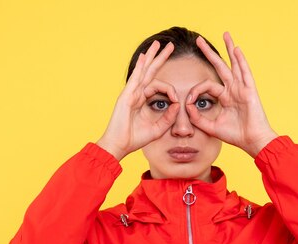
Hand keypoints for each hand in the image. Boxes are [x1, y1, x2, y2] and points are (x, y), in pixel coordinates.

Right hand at [97, 41, 179, 160]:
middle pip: (150, 72)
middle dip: (160, 58)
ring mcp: (130, 93)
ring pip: (143, 71)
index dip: (170, 91)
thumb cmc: (134, 139)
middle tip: (170, 46)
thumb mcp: (157, 129)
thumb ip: (168, 118)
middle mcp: (136, 94)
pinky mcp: (127, 96)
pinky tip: (145, 56)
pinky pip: (136, 78)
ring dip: (152, 57)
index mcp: (142, 101)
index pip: (158, 87)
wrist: (119, 145)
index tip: (177, 100)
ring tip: (159, 44)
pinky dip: (140, 66)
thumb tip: (178, 105)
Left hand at [186, 32, 277, 157]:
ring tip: (225, 34)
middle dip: (209, 53)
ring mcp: (242, 88)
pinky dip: (241, 60)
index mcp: (225, 97)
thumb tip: (187, 107)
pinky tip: (236, 49)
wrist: (252, 141)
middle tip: (198, 40)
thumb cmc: (235, 135)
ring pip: (234, 64)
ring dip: (229, 49)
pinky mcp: (250, 90)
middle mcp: (233, 90)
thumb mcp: (211, 127)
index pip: (206, 86)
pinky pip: (245, 72)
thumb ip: (198, 118)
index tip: (187, 101)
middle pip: (220, 67)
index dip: (195, 91)